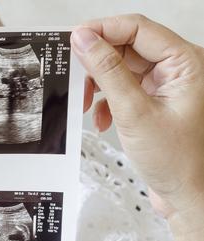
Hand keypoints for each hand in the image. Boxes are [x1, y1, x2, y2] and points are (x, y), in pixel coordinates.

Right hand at [71, 14, 203, 233]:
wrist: (187, 193)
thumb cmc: (175, 160)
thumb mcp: (134, 112)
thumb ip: (108, 72)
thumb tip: (85, 41)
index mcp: (185, 62)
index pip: (137, 28)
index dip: (102, 30)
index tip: (73, 40)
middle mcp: (177, 68)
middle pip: (127, 46)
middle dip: (97, 63)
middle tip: (73, 77)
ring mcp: (166, 85)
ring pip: (121, 69)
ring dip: (99, 85)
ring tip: (85, 103)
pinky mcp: (155, 101)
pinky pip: (123, 89)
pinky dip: (107, 102)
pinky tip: (101, 119)